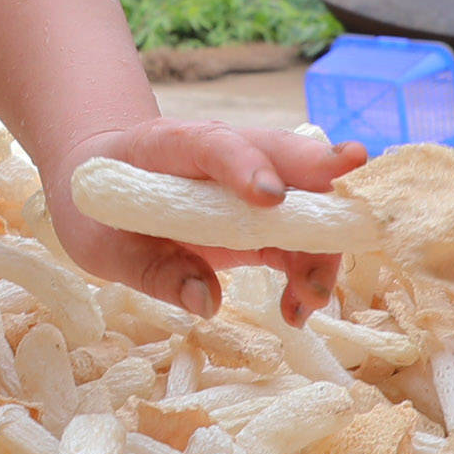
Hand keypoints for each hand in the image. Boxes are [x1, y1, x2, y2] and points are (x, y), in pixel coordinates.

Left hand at [50, 116, 357, 318]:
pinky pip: (298, 239)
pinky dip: (308, 272)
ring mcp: (249, 182)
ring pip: (304, 199)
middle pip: (281, 153)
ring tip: (310, 299)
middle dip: (322, 176)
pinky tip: (298, 308)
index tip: (270, 197)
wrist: (104, 183)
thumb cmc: (99, 208)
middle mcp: (223, 154)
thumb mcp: (102, 246)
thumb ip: (152, 270)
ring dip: (320, 247)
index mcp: (170, 146)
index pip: (213, 145)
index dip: (245, 165)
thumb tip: (206, 303)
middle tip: (355, 212)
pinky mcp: (263, 217)